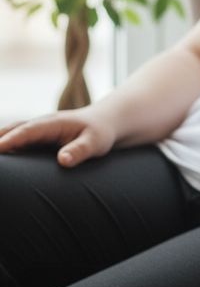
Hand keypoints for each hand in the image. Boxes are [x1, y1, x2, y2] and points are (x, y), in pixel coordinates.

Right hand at [0, 109, 117, 166]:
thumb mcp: (96, 142)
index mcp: (52, 124)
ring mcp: (35, 131)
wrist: (103, 123)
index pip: (28, 131)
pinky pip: (13, 141)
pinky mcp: (34, 139)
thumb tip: (63, 160)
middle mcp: (40, 125)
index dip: (12, 140)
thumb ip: (80, 150)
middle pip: (11, 130)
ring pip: (9, 134)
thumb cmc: (100, 134)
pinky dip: (2, 147)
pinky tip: (0, 162)